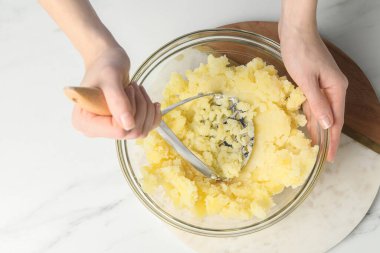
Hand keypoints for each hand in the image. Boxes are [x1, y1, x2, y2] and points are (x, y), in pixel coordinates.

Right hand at [72, 46, 160, 138]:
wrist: (106, 60)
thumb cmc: (104, 65)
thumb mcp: (110, 79)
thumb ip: (118, 101)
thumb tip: (128, 125)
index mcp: (85, 122)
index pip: (118, 131)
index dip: (131, 111)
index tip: (128, 90)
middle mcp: (96, 130)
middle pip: (132, 132)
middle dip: (140, 108)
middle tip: (134, 88)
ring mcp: (110, 129)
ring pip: (141, 130)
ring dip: (145, 108)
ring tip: (136, 89)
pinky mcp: (122, 125)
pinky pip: (146, 127)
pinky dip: (152, 113)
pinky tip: (149, 101)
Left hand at [279, 24, 347, 161]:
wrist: (295, 31)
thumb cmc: (300, 51)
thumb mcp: (307, 80)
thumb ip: (317, 103)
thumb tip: (328, 125)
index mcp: (336, 89)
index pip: (336, 121)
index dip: (333, 141)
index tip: (330, 158)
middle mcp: (333, 89)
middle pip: (330, 119)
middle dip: (326, 138)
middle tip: (321, 156)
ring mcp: (323, 85)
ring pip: (321, 112)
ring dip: (317, 128)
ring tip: (313, 146)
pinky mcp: (312, 82)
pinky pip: (313, 104)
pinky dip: (310, 115)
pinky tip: (306, 125)